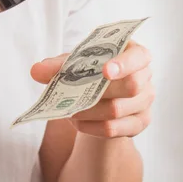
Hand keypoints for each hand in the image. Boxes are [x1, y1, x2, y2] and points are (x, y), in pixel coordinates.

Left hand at [30, 40, 154, 138]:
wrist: (101, 92)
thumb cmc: (92, 68)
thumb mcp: (75, 62)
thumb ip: (57, 64)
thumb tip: (36, 70)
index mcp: (135, 53)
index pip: (139, 57)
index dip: (124, 63)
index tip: (105, 70)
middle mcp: (145, 77)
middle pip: (130, 86)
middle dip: (98, 90)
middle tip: (71, 93)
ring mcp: (145, 102)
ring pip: (118, 110)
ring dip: (89, 110)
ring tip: (67, 109)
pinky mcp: (138, 123)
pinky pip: (114, 128)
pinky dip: (92, 126)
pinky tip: (76, 122)